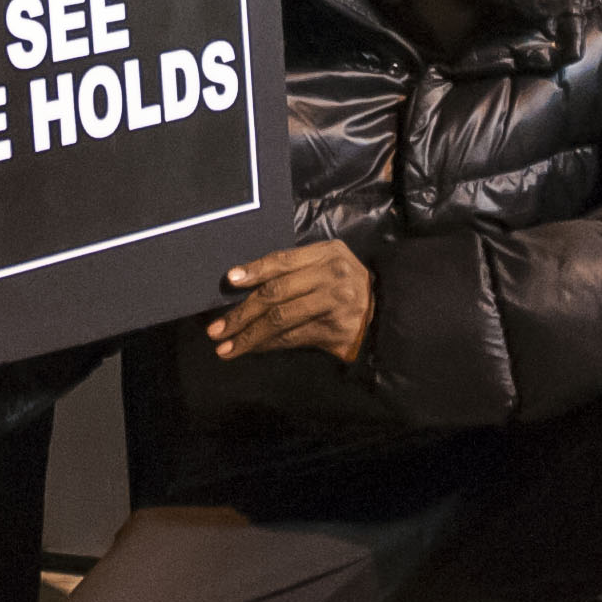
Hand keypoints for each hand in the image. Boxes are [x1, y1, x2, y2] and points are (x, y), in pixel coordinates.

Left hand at [209, 241, 372, 365]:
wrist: (384, 312)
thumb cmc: (346, 286)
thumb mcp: (326, 266)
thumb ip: (295, 270)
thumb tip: (244, 283)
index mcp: (327, 253)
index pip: (283, 260)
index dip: (254, 270)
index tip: (229, 281)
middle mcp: (333, 275)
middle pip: (277, 293)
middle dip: (242, 313)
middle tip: (217, 328)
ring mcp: (336, 303)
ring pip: (281, 319)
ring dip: (249, 335)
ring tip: (226, 346)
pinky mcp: (336, 330)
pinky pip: (293, 337)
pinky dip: (269, 344)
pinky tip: (252, 349)